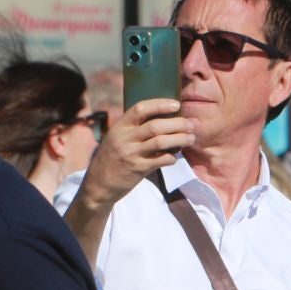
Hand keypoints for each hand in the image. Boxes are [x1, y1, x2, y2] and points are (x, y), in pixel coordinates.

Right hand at [77, 98, 194, 210]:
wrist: (99, 185)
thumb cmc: (111, 158)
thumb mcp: (115, 138)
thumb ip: (133, 128)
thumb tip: (163, 118)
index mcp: (119, 127)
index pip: (140, 109)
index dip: (160, 104)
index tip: (176, 104)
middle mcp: (124, 139)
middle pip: (155, 126)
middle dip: (177, 124)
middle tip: (191, 124)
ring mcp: (131, 154)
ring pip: (161, 142)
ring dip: (180, 139)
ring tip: (190, 138)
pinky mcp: (137, 170)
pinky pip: (160, 161)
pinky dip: (171, 157)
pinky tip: (175, 157)